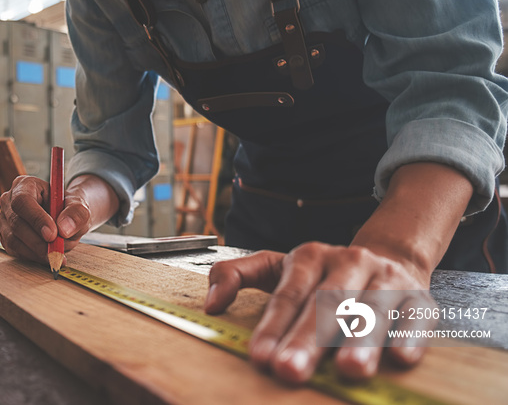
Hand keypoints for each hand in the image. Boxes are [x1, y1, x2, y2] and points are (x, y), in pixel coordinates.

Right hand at [0, 175, 92, 262]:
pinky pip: (16, 251)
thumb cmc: (69, 207)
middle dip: (38, 241)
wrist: (65, 217)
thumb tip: (64, 229)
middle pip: (16, 223)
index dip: (36, 219)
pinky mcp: (6, 238)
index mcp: (25, 185)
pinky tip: (49, 256)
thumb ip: (76, 213)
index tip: (53, 234)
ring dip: (37, 251)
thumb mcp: (79, 206)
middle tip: (57, 251)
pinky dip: (34, 257)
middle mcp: (9, 201)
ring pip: (14, 240)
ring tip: (58, 252)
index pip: (23, 201)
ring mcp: (5, 220)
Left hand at [205, 244, 432, 383]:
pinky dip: (411, 336)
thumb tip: (210, 305)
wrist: (390, 258)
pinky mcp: (419, 298)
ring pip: (372, 309)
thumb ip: (236, 276)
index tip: (259, 357)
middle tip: (290, 371)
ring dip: (360, 340)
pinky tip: (401, 358)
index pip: (288, 294)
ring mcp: (386, 278)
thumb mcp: (276, 266)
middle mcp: (348, 262)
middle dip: (307, 340)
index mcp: (309, 257)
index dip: (273, 326)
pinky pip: (417, 317)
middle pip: (326, 303)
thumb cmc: (323, 275)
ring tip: (348, 370)